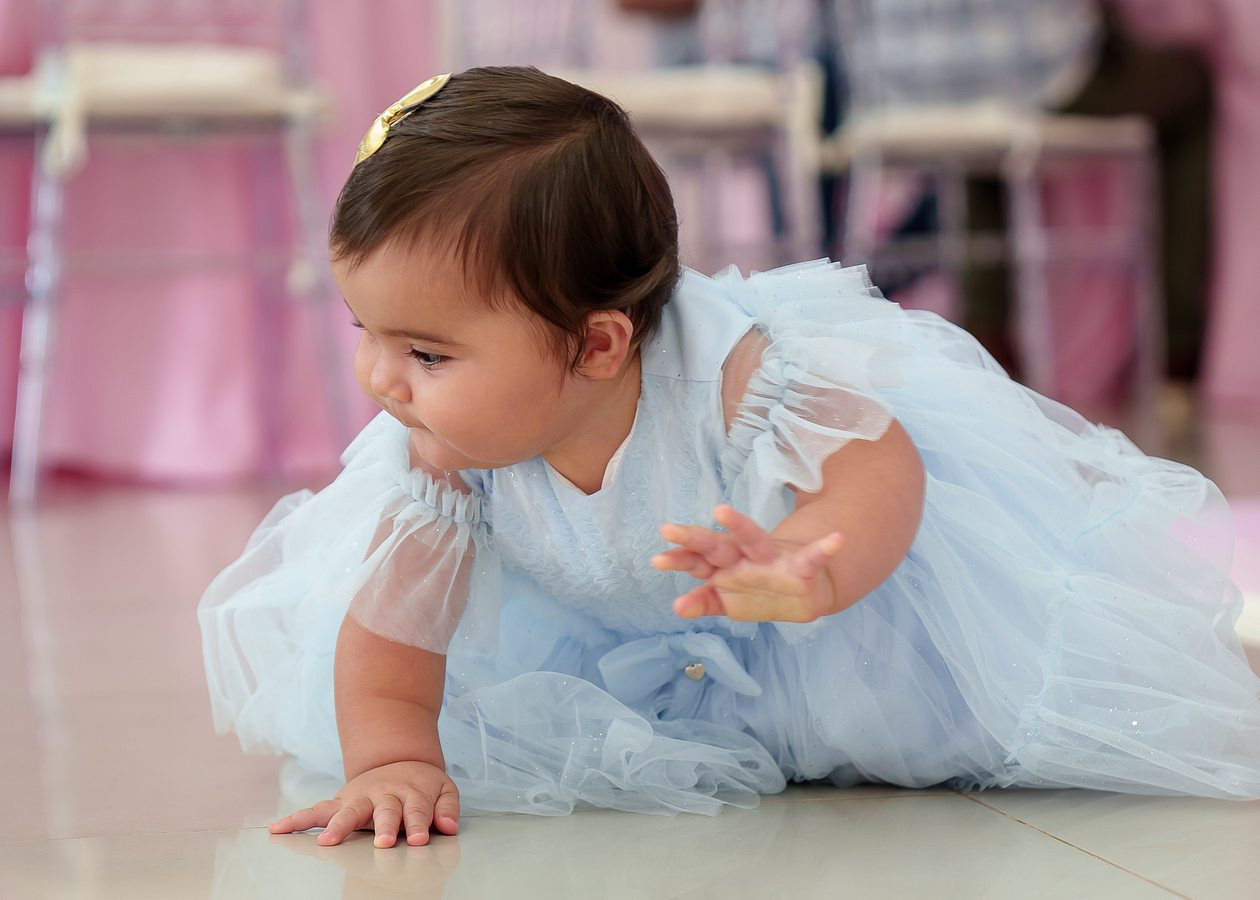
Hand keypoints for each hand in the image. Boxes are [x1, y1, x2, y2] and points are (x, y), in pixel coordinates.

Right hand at [269, 760, 459, 847]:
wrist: (399, 759)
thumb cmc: (421, 785)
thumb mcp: (443, 789)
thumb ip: (447, 807)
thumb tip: (449, 826)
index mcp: (412, 793)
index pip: (418, 811)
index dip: (419, 825)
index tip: (419, 839)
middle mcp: (384, 795)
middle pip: (384, 811)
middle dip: (384, 827)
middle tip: (383, 842)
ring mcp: (360, 798)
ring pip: (348, 811)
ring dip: (339, 826)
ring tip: (328, 841)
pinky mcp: (341, 802)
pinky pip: (317, 810)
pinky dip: (298, 819)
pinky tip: (279, 829)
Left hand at [653, 505, 842, 622]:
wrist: (804, 591)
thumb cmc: (761, 590)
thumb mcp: (730, 600)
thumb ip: (706, 601)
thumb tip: (677, 607)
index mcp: (727, 569)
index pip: (699, 562)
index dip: (680, 560)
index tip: (657, 559)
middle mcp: (745, 559)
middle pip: (717, 547)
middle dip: (694, 539)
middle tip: (668, 529)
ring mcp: (772, 561)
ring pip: (753, 540)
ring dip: (738, 526)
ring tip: (720, 511)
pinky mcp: (802, 568)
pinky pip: (813, 558)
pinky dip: (824, 549)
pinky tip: (835, 540)